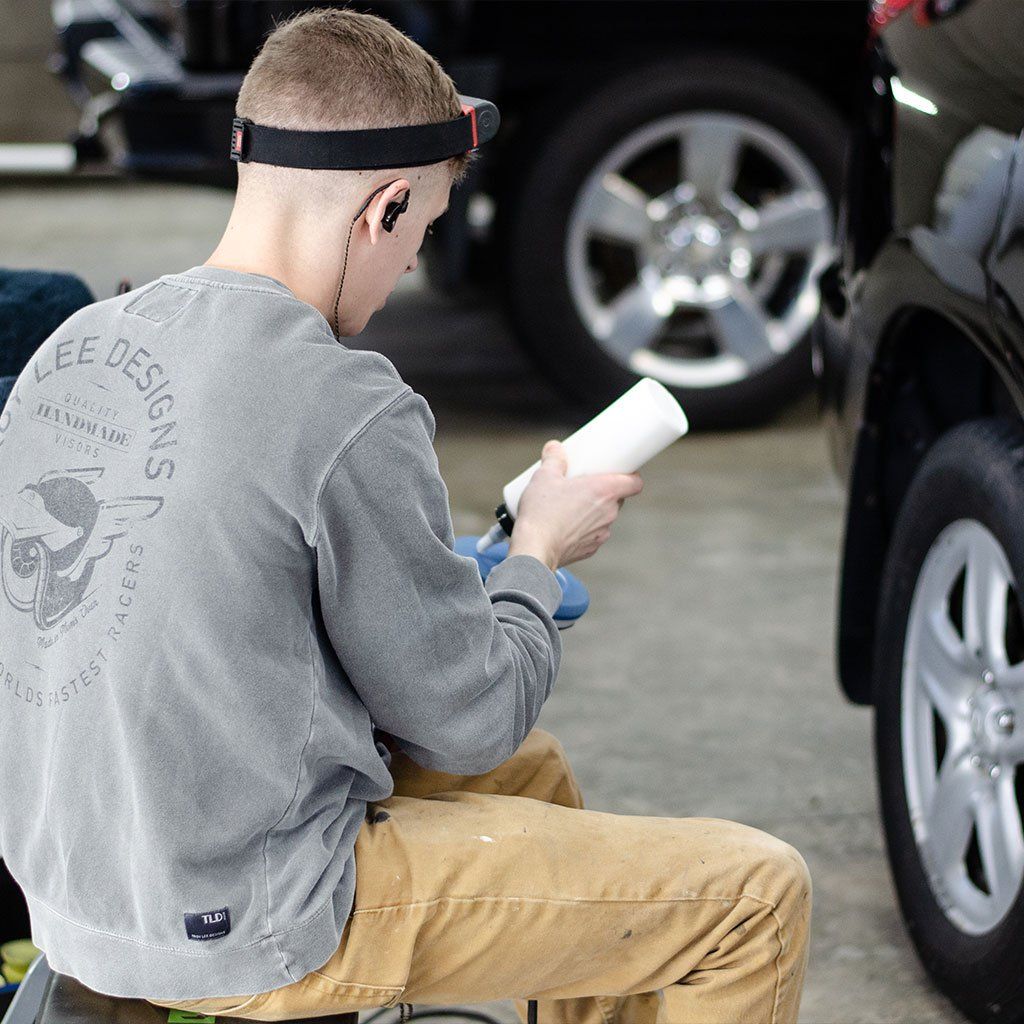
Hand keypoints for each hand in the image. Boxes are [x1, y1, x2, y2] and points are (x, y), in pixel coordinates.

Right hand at [507, 439, 642, 568]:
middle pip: (617, 499)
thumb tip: (555, 448)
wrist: (535, 548)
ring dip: (593, 512)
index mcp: (604, 491)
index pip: (635, 483)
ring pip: (604, 517)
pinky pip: (592, 534)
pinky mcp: (590, 549)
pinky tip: (565, 526)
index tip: (619, 472)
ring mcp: (601, 533)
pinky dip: (583, 530)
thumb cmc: (542, 512)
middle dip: (604, 492)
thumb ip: (553, 459)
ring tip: (570, 507)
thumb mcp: (544, 477)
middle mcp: (608, 513)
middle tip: (584, 485)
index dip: (630, 476)